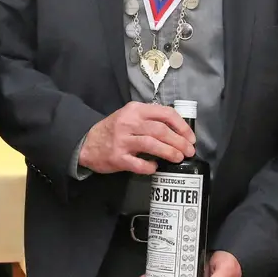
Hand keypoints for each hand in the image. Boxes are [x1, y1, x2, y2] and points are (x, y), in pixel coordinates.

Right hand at [78, 102, 194, 174]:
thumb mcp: (130, 116)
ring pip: (152, 144)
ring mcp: (122, 140)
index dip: (182, 126)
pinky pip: (139, 164)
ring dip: (169, 152)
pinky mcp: (117, 158)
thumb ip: (150, 119)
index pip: (165, 113)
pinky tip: (155, 167)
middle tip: (189, 151)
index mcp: (135, 110)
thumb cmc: (114, 129)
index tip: (191, 137)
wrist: (87, 142)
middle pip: (161, 130)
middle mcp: (129, 123)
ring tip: (179, 158)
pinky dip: (150, 166)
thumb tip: (178, 130)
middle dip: (179, 141)